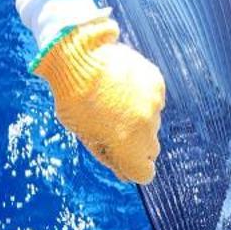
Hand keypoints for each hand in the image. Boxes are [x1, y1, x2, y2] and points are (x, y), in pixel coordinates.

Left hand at [33, 15, 165, 183]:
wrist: (78, 56)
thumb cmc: (74, 99)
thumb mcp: (85, 134)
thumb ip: (109, 156)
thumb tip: (125, 173)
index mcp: (128, 143)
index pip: (145, 174)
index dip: (132, 169)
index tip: (123, 160)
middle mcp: (146, 125)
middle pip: (150, 148)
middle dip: (135, 143)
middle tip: (114, 126)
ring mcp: (154, 102)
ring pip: (152, 122)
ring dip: (138, 118)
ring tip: (114, 101)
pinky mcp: (156, 82)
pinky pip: (154, 100)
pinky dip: (141, 97)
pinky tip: (122, 86)